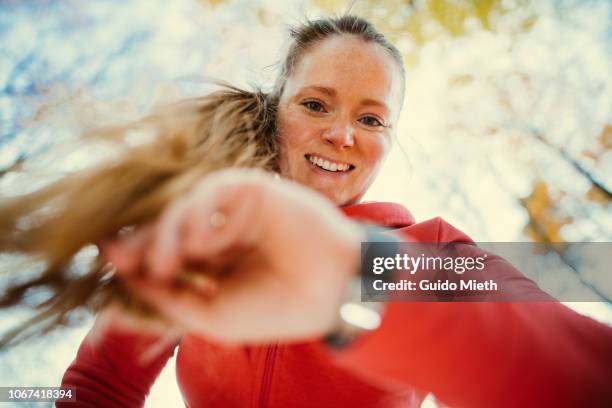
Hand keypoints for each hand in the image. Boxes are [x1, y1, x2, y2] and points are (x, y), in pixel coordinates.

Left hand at [101, 168, 363, 343]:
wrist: (331, 291)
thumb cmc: (277, 308)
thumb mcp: (212, 315)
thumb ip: (168, 296)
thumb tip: (123, 277)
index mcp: (214, 261)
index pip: (166, 250)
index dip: (136, 254)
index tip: (108, 259)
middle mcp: (221, 230)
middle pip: (168, 224)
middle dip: (142, 241)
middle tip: (119, 255)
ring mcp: (235, 209)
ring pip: (183, 206)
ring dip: (166, 233)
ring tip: (168, 263)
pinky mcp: (252, 188)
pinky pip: (210, 190)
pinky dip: (197, 214)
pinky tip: (202, 243)